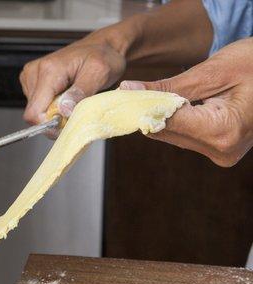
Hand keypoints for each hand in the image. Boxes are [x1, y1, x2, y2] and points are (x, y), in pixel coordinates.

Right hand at [20, 34, 126, 135]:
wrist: (102, 47)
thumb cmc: (102, 57)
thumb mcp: (99, 74)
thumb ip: (80, 93)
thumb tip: (64, 111)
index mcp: (49, 70)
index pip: (34, 111)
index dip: (49, 125)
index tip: (67, 124)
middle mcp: (35, 72)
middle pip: (35, 113)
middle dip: (54, 118)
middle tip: (75, 108)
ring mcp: (31, 77)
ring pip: (36, 111)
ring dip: (54, 112)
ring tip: (72, 98)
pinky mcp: (32, 81)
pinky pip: (38, 105)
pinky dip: (52, 106)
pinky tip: (64, 95)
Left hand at [120, 38, 252, 166]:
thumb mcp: (212, 72)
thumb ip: (168, 87)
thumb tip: (129, 90)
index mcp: (223, 132)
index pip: (166, 122)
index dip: (140, 108)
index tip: (120, 96)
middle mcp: (221, 150)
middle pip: (166, 132)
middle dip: (146, 112)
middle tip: (128, 92)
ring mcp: (221, 153)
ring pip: (172, 135)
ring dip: (158, 116)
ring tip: (148, 95)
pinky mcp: (218, 149)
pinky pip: (184, 135)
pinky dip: (172, 120)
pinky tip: (165, 105)